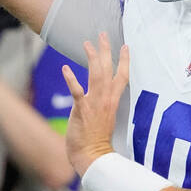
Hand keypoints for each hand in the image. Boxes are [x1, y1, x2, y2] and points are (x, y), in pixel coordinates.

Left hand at [61, 33, 128, 175]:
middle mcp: (106, 99)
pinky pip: (77, 91)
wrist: (93, 156)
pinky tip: (66, 67)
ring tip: (87, 43)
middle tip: (102, 34)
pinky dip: (72, 79)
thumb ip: (105, 104)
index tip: (125, 46)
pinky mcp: (82, 110)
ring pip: (96, 75)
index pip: (122, 76)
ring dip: (92, 58)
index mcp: (114, 101)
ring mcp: (95, 104)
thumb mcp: (106, 118)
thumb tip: (103, 95)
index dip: (124, 60)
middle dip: (106, 51)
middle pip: (108, 70)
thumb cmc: (98, 141)